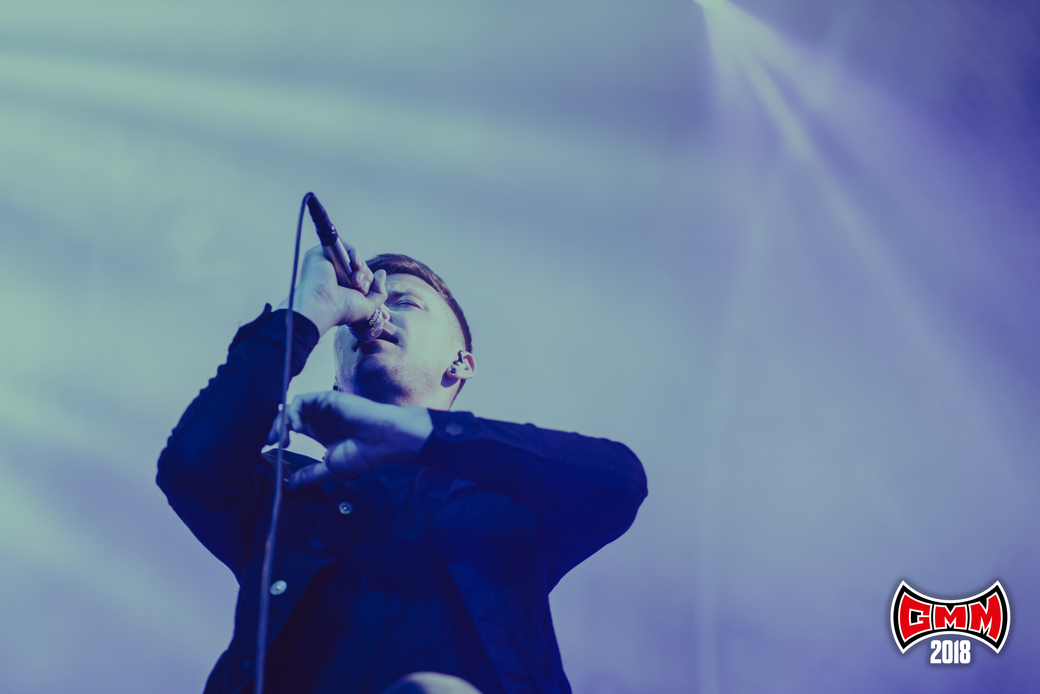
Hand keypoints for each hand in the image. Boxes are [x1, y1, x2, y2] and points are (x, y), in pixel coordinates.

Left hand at [267, 391, 433, 488]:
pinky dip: (294, 412)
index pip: (292, 430)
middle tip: (271, 442)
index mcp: (319, 433)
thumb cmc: (363, 453)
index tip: (272, 449)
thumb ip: (309, 474)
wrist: (382, 439)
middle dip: (275, 428)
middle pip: (288, 417)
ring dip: (282, 421)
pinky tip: (296, 427)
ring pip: (292, 407)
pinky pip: (302, 400)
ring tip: (284, 438)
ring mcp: (322, 408)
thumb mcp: (330, 468)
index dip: (279, 436)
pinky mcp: (326, 399)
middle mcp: (319, 419)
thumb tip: (290, 487)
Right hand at [279, 245, 387, 336]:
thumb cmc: (342, 310)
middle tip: (357, 288)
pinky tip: (355, 266)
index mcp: (344, 287)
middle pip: (361, 267)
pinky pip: (344, 245)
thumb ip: (379, 292)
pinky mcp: (321, 252)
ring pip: (355, 258)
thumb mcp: (368, 306)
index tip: (365, 294)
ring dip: (361, 269)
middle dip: (366, 277)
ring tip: (354, 281)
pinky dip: (354, 254)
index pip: (364, 277)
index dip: (369, 282)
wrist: (322, 305)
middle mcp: (336, 275)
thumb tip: (381, 273)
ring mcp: (329, 263)